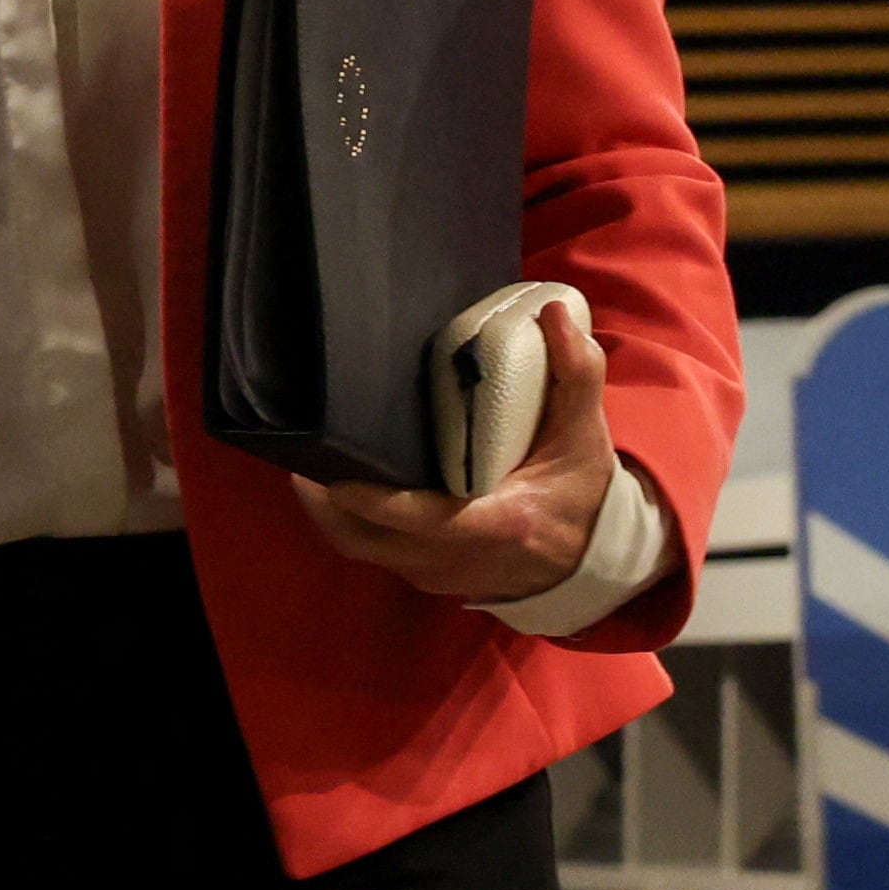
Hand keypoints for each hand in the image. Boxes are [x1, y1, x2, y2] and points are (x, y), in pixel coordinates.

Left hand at [295, 297, 616, 603]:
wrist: (587, 564)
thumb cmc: (580, 493)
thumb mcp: (585, 435)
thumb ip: (576, 373)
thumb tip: (554, 312)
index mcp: (497, 525)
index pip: (425, 521)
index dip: (378, 503)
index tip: (336, 475)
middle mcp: (456, 560)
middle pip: (370, 541)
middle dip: (326, 502)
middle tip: (301, 448)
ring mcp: (435, 575)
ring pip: (361, 549)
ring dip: (329, 512)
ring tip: (307, 456)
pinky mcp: (424, 577)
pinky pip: (371, 552)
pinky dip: (348, 522)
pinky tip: (335, 480)